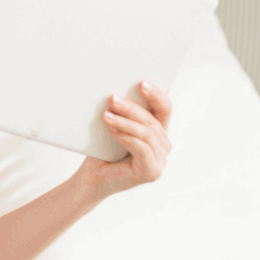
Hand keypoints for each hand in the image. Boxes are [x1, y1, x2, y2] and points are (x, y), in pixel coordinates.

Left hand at [75, 81, 172, 199]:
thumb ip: (124, 112)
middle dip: (131, 108)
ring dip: (125, 122)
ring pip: (146, 133)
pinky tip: (112, 130)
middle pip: (152, 120)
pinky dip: (126, 137)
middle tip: (113, 98)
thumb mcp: (116, 126)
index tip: (141, 82)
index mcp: (158, 131)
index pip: (164, 108)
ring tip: (106, 115)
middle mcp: (164, 145)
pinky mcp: (152, 172)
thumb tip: (120, 90)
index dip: (156, 94)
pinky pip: (142, 149)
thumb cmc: (104, 151)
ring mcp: (160, 160)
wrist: (94, 177)